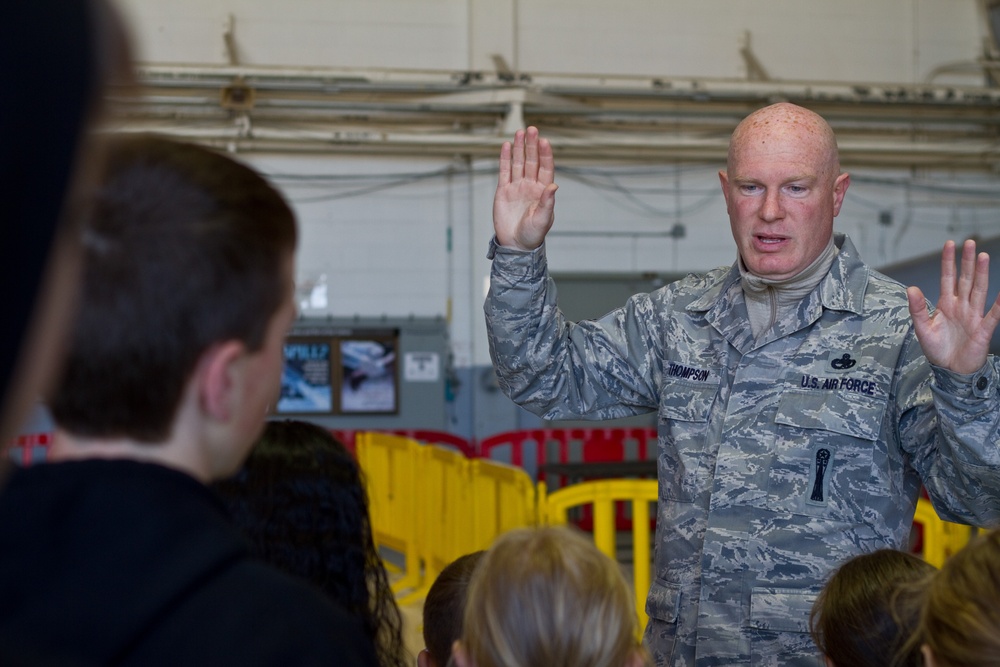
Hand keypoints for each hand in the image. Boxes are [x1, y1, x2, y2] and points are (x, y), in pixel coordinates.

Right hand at [493, 126, 557, 250]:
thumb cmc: (533, 234)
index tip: (544, 141)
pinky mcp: (503, 191)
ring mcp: (517, 187)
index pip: (546, 168)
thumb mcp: (543, 219)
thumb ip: (548, 202)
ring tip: (520, 132)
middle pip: (532, 161)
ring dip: (519, 148)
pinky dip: (505, 159)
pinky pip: (505, 171)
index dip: (545, 154)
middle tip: (531, 129)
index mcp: (543, 191)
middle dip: (532, 145)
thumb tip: (554, 185)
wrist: (516, 245)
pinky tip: (506, 146)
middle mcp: (531, 185)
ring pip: (518, 163)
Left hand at [907, 239, 999, 373]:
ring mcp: (973, 316)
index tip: (950, 244)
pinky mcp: (982, 329)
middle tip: (970, 243)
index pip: (948, 278)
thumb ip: (916, 308)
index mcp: (946, 304)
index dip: (949, 262)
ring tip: (983, 257)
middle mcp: (961, 306)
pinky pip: (993, 314)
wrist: (950, 370)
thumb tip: (910, 288)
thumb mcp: (922, 328)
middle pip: (965, 279)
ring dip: (981, 274)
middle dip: (967, 262)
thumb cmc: (937, 349)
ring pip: (978, 290)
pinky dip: (999, 304)